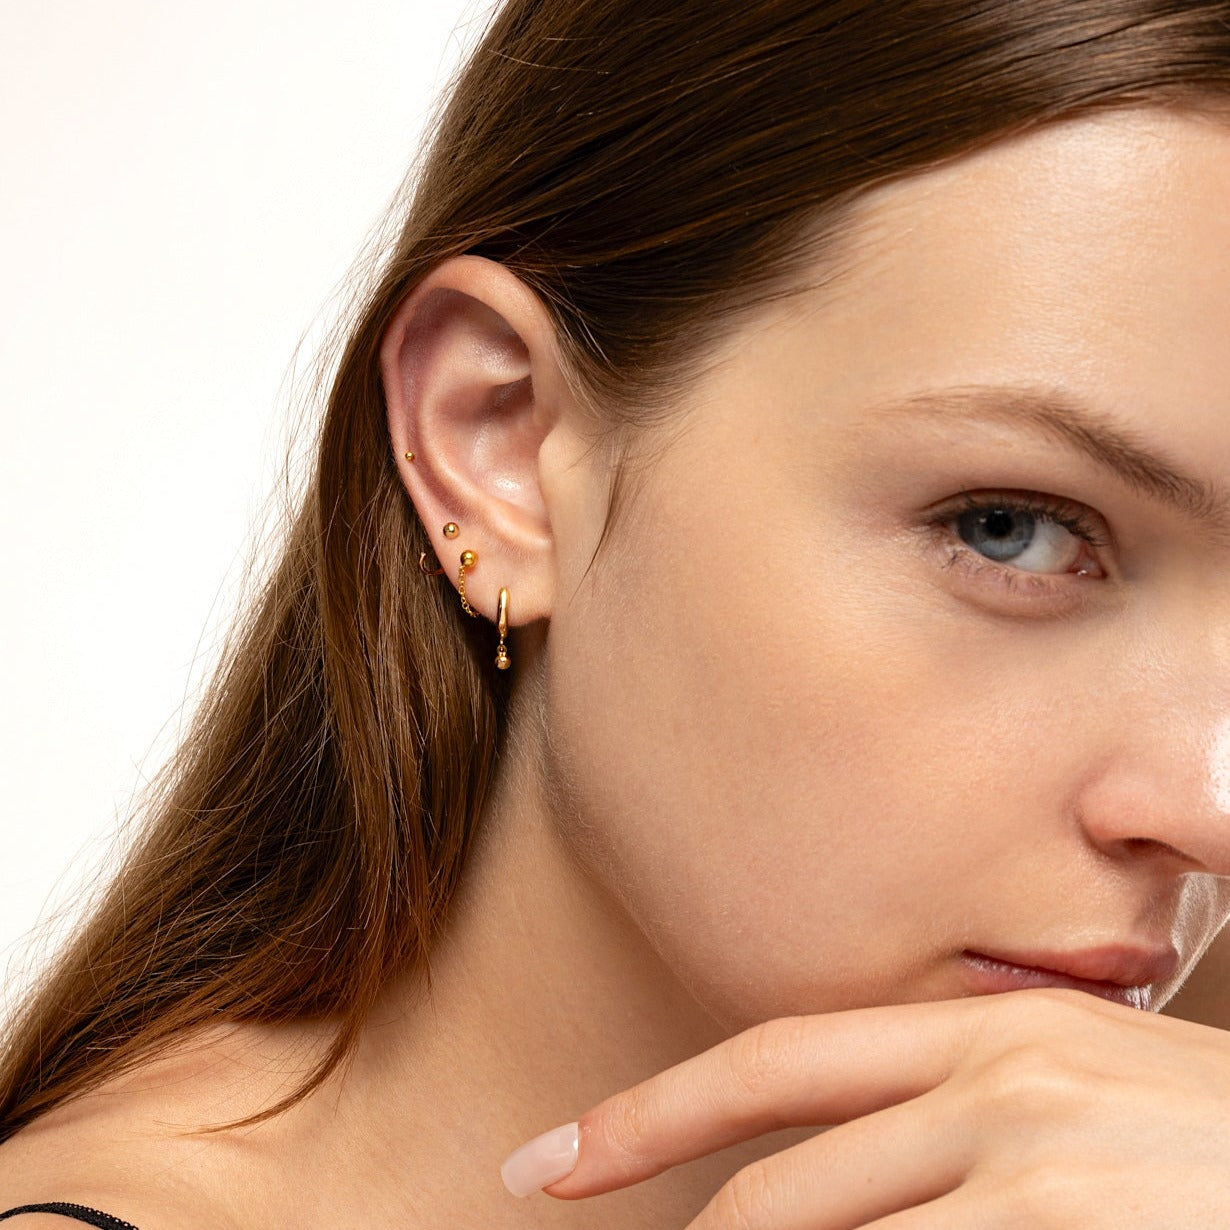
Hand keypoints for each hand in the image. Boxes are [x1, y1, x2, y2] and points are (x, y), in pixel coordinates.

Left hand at [519, 988, 1229, 1226]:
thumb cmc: (1219, 1140)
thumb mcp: (1097, 1093)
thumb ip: (972, 1109)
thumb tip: (856, 1164)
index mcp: (995, 1033)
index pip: (771, 1064)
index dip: (645, 1113)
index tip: (545, 1161)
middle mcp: (1001, 1091)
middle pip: (777, 1190)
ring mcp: (1035, 1179)